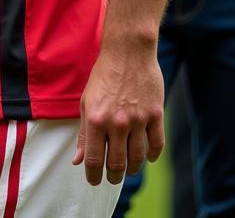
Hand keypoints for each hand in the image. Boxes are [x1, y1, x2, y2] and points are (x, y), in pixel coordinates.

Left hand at [73, 40, 164, 185]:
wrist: (127, 53)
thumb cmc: (103, 76)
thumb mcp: (86, 102)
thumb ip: (84, 133)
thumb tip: (78, 160)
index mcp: (96, 119)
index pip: (94, 159)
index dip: (93, 175)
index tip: (93, 181)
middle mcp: (117, 123)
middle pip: (118, 163)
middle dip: (113, 176)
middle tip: (112, 179)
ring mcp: (138, 120)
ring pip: (138, 158)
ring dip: (133, 169)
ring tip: (128, 170)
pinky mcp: (155, 116)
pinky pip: (156, 145)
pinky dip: (152, 156)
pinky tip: (146, 158)